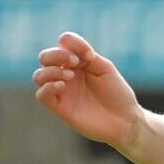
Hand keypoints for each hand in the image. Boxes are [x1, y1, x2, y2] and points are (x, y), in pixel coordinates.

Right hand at [33, 32, 144, 147]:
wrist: (125, 120)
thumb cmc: (117, 94)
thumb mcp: (104, 68)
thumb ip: (86, 57)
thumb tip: (69, 52)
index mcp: (78, 63)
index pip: (63, 44)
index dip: (71, 43)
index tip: (89, 55)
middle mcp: (66, 75)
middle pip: (45, 57)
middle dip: (56, 55)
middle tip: (75, 62)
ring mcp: (62, 91)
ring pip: (39, 76)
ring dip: (51, 71)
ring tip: (70, 76)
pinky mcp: (59, 108)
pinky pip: (41, 95)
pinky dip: (48, 87)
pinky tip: (63, 86)